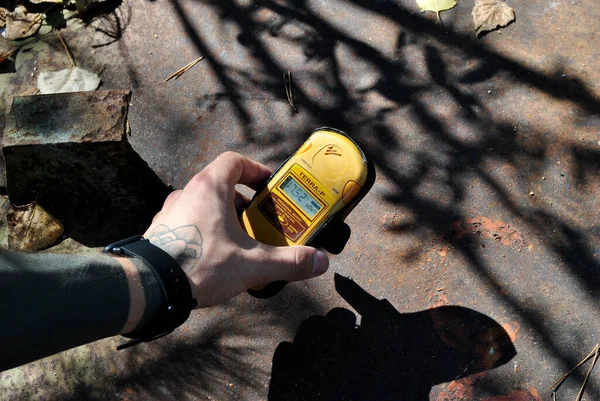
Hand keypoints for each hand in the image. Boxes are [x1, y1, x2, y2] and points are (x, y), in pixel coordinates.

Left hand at [143, 152, 328, 307]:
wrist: (148, 288)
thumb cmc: (198, 265)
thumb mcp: (252, 265)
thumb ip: (289, 262)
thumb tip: (320, 261)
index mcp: (210, 188)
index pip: (234, 161)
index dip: (255, 170)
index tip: (268, 187)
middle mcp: (187, 193)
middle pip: (221, 185)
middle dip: (244, 203)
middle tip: (259, 222)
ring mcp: (170, 212)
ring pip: (204, 205)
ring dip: (224, 218)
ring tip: (239, 243)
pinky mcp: (160, 232)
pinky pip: (188, 222)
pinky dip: (205, 232)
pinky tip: (213, 257)